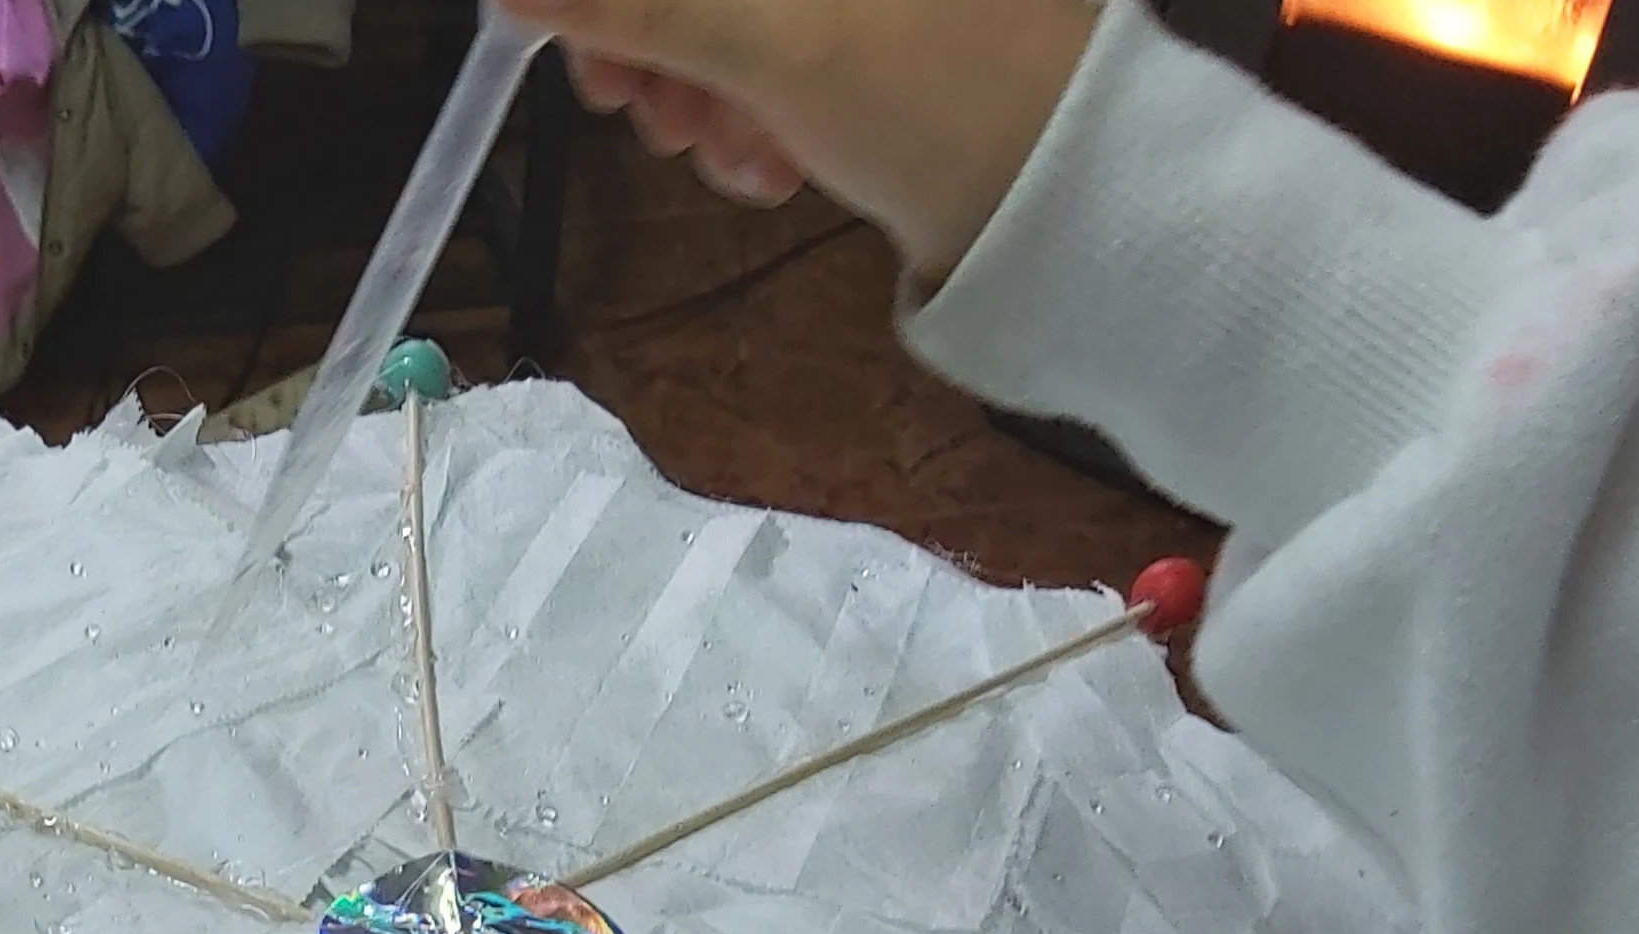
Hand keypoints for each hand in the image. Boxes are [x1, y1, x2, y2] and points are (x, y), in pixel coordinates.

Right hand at [509, 0, 1101, 281]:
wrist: (1076, 208)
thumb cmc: (937, 99)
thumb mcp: (765, 44)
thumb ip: (630, 3)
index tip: (561, 31)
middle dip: (650, 33)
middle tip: (635, 111)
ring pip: (730, 11)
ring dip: (699, 87)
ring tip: (732, 155)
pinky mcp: (883, 36)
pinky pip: (779, 48)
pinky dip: (753, 107)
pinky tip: (772, 163)